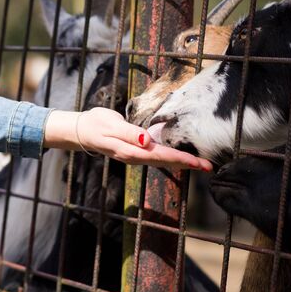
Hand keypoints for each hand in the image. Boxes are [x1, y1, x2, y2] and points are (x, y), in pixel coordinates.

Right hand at [44, 108, 212, 170]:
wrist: (81, 131)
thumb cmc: (95, 125)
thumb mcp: (110, 126)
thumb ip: (129, 134)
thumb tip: (147, 141)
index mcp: (131, 151)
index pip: (161, 156)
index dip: (181, 159)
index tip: (199, 163)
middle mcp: (135, 156)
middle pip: (165, 162)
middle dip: (187, 164)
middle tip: (208, 166)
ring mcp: (134, 156)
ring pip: (161, 162)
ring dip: (180, 163)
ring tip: (198, 164)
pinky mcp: (133, 152)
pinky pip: (155, 158)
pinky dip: (169, 159)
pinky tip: (177, 158)